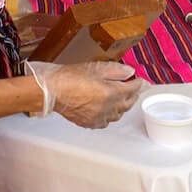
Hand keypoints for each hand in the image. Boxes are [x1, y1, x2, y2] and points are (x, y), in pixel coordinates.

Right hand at [25, 60, 143, 127]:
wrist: (52, 91)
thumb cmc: (70, 77)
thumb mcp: (95, 67)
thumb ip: (116, 70)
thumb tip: (130, 72)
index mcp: (112, 93)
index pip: (132, 89)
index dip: (137, 83)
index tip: (139, 79)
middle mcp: (108, 108)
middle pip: (128, 103)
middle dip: (133, 95)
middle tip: (134, 88)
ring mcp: (99, 117)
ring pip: (119, 114)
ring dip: (123, 106)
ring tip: (123, 98)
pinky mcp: (90, 123)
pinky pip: (106, 121)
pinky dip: (111, 115)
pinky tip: (109, 110)